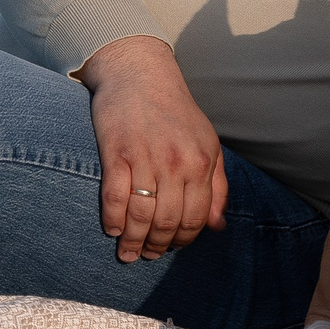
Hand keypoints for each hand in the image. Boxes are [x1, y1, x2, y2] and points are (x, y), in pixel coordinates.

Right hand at [81, 36, 227, 261]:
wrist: (140, 73)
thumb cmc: (175, 112)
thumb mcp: (207, 143)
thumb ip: (217, 185)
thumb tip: (217, 226)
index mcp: (201, 162)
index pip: (195, 219)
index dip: (183, 240)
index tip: (171, 248)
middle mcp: (176, 163)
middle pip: (167, 222)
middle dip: (156, 246)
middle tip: (147, 255)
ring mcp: (145, 158)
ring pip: (141, 216)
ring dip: (133, 242)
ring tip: (127, 253)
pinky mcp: (116, 152)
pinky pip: (115, 198)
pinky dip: (113, 220)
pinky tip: (113, 230)